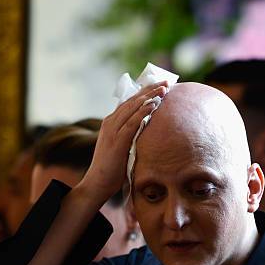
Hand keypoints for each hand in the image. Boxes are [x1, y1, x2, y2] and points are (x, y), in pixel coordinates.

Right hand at [82, 81, 168, 199]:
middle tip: (166, 81)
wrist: (97, 183)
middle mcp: (110, 122)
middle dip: (150, 89)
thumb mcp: (121, 148)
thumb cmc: (111, 169)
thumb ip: (130, 138)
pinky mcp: (117, 140)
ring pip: (133, 107)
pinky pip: (133, 122)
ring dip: (149, 96)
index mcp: (110, 123)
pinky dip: (143, 111)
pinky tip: (154, 104)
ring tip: (164, 89)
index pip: (129, 102)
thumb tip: (145, 134)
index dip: (144, 92)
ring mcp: (112, 130)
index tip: (159, 85)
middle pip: (132, 100)